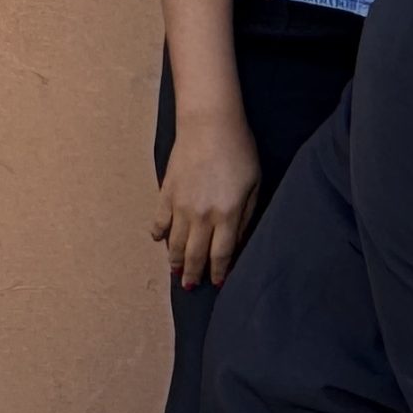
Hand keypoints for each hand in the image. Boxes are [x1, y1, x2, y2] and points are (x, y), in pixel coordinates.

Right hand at [152, 114, 261, 288]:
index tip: (217, 284)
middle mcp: (201, 215)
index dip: (218, 271)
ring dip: (175, 259)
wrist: (209, 125)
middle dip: (193, 273)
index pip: (221, 253)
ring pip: (175, 242)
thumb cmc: (240, 152)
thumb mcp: (254, 185)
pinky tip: (159, 241)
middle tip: (190, 287)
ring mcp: (180, 205)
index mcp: (227, 215)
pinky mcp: (166, 192)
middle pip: (195, 253)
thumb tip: (237, 242)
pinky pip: (159, 220)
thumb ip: (245, 216)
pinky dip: (159, 233)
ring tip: (176, 272)